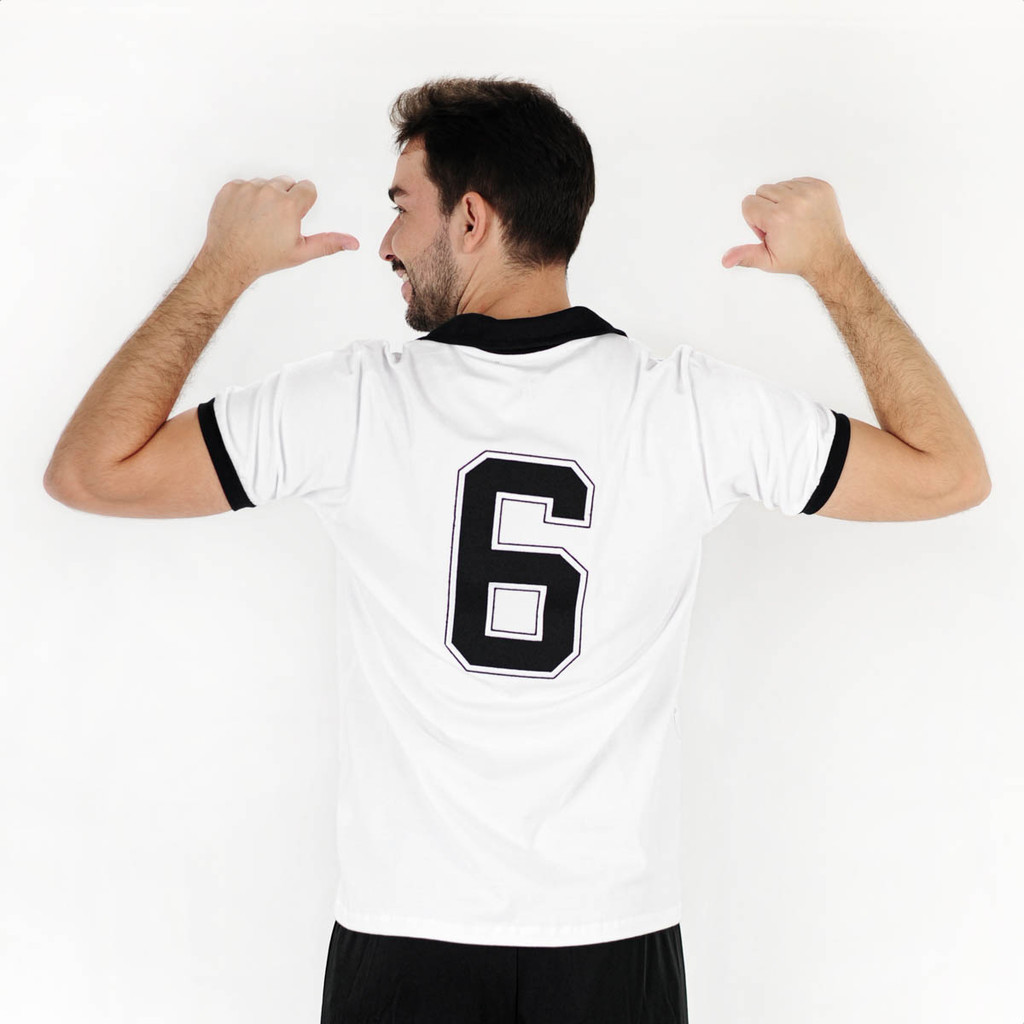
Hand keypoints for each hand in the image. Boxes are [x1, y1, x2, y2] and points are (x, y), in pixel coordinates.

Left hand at [196, 175, 359, 287]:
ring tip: (259, 220)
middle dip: (284, 198)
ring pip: (265, 184)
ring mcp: (247, 189)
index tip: (295, 215)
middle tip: (276, 222)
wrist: (229, 260)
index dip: (303, 203)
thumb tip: (352, 243)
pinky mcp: (230, 189)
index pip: (307, 188)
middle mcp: (268, 192)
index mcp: (289, 206)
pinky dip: (245, 197)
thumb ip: (328, 243)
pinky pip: (244, 185)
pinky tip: (245, 215)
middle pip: (286, 182)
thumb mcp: (301, 252)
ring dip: (265, 197)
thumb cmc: (264, 258)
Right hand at [721, 177, 852, 283]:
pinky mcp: (821, 187)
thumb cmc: (798, 259)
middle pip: (762, 191)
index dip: (754, 220)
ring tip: (792, 219)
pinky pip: (796, 181)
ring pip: (779, 185)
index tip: (768, 232)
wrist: (829, 257)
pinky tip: (803, 211)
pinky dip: (796, 194)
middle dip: (766, 208)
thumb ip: (744, 255)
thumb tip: (725, 260)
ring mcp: (810, 192)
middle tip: (780, 226)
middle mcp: (794, 201)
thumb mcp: (767, 261)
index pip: (748, 203)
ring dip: (781, 200)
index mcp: (777, 218)